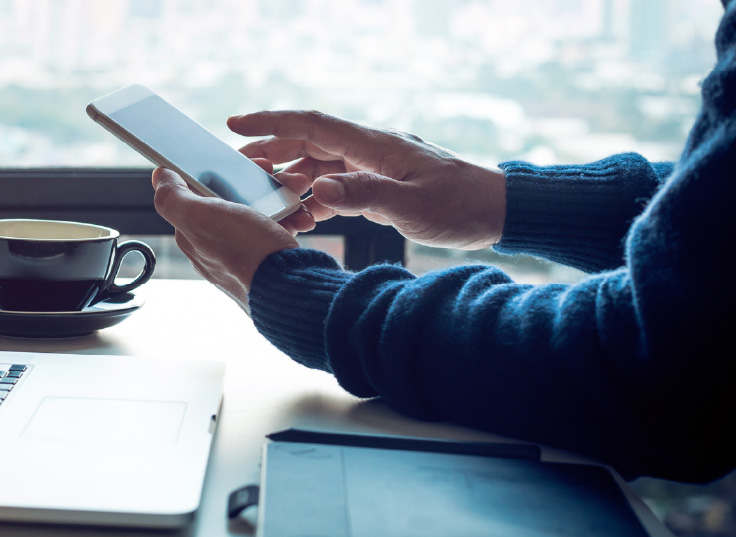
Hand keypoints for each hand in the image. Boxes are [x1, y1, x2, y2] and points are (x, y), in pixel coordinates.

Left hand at [151, 168, 301, 310]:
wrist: (288, 289)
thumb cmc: (245, 252)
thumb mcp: (200, 217)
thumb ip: (173, 197)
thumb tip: (159, 177)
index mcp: (192, 233)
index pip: (198, 191)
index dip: (218, 171)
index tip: (242, 162)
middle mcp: (214, 245)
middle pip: (231, 199)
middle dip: (257, 183)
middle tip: (280, 177)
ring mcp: (241, 253)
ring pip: (259, 212)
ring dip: (280, 198)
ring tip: (296, 193)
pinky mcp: (266, 260)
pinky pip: (278, 230)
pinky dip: (291, 220)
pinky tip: (301, 218)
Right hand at [229, 110, 506, 249]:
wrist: (500, 211)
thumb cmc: (462, 206)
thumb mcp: (411, 205)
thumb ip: (362, 195)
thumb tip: (316, 187)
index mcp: (374, 145)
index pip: (311, 125)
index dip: (270, 123)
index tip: (234, 124)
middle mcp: (370, 150)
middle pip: (309, 143)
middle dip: (270, 152)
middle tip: (237, 168)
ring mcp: (376, 168)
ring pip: (321, 166)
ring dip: (291, 178)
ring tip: (264, 196)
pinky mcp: (383, 187)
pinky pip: (339, 186)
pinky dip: (316, 198)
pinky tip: (303, 215)